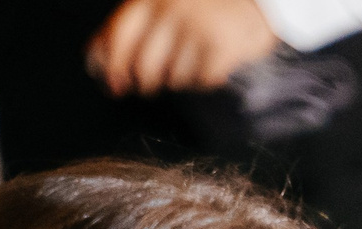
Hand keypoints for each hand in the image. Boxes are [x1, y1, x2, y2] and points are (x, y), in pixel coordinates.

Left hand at [86, 0, 278, 95]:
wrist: (264, 1)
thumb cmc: (211, 4)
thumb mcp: (169, 4)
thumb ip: (136, 23)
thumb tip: (98, 60)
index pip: (120, 34)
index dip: (111, 63)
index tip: (110, 82)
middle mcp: (172, 10)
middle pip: (143, 64)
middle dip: (142, 83)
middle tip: (147, 87)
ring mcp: (197, 29)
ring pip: (172, 77)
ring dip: (176, 80)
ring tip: (187, 67)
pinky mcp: (221, 48)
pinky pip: (200, 82)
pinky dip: (202, 82)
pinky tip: (209, 69)